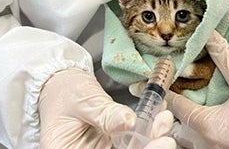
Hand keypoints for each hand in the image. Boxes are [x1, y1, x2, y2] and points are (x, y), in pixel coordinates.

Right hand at [38, 68, 175, 148]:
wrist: (63, 85)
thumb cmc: (65, 92)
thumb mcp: (83, 99)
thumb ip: (105, 112)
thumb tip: (129, 121)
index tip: (153, 146)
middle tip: (165, 138)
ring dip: (153, 141)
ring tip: (164, 120)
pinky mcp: (115, 147)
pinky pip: (135, 144)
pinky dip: (150, 132)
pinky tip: (159, 116)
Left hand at [166, 30, 228, 148]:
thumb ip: (223, 56)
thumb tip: (208, 34)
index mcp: (209, 126)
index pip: (174, 105)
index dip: (164, 87)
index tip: (160, 74)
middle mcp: (208, 145)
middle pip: (175, 128)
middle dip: (168, 111)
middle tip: (167, 91)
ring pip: (187, 142)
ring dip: (181, 125)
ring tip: (180, 106)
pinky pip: (201, 146)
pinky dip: (195, 134)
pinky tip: (200, 120)